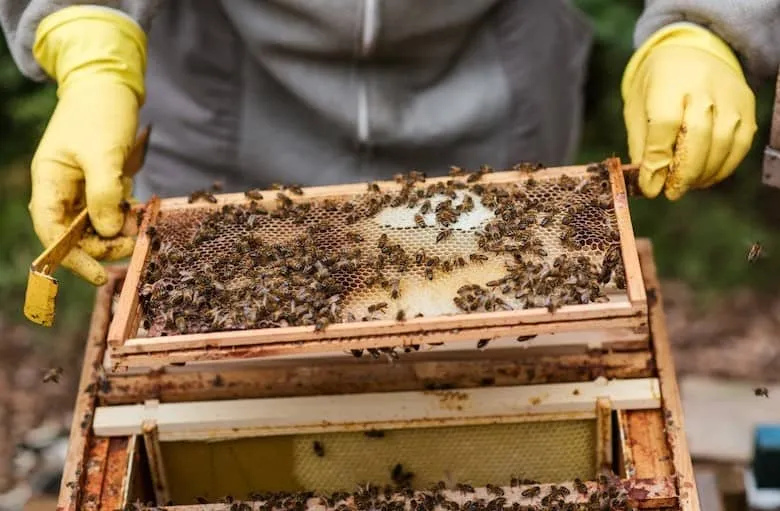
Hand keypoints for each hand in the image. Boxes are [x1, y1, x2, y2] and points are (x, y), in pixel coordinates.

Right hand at [30, 6, 146, 284]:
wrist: (110, 84)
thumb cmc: (100, 113)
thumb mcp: (103, 153)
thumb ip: (104, 193)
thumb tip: (107, 232)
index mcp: (49, 181)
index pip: (51, 231)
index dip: (72, 257)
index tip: (99, 274)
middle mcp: (61, 189)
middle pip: (75, 234)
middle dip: (103, 244)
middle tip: (134, 242)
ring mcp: (81, 187)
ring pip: (95, 225)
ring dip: (116, 231)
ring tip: (140, 224)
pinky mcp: (101, 183)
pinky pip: (110, 210)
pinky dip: (124, 215)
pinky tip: (139, 211)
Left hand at [622, 23, 756, 199]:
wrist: (690, 54)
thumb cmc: (656, 87)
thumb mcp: (638, 109)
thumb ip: (642, 144)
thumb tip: (648, 182)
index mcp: (667, 82)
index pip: (664, 124)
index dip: (658, 160)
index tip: (650, 186)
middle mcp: (702, 85)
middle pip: (698, 135)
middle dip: (684, 172)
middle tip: (671, 192)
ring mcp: (729, 94)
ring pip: (723, 142)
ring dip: (704, 173)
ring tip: (686, 186)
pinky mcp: (746, 104)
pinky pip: (741, 143)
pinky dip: (724, 167)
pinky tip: (706, 177)